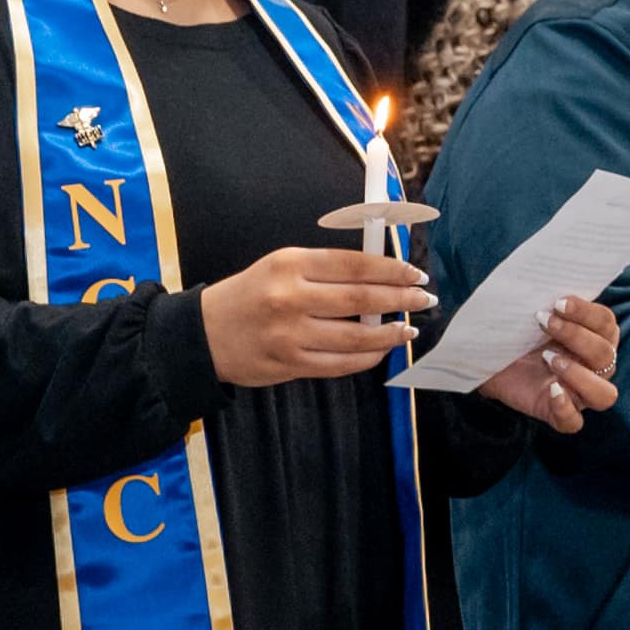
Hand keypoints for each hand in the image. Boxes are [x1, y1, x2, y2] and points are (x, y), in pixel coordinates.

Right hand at [198, 243, 430, 385]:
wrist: (204, 334)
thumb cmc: (250, 295)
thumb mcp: (281, 266)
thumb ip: (326, 270)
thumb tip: (380, 277)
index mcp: (290, 264)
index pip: (354, 265)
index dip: (391, 269)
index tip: (414, 274)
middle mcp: (290, 298)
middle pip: (360, 299)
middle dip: (400, 299)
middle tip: (424, 298)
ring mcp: (290, 335)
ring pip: (355, 337)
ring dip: (389, 333)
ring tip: (407, 328)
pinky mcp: (290, 365)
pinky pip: (341, 365)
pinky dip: (367, 358)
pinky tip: (381, 349)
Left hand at [475, 291, 617, 433]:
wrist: (482, 355)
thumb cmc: (512, 328)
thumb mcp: (526, 309)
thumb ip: (541, 295)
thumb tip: (541, 272)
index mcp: (592, 336)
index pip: (607, 324)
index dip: (587, 313)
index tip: (557, 301)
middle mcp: (592, 366)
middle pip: (606, 355)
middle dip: (577, 336)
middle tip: (543, 321)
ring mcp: (577, 393)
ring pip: (604, 394)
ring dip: (580, 375)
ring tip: (549, 359)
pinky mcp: (555, 413)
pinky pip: (574, 422)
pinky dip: (566, 409)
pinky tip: (550, 391)